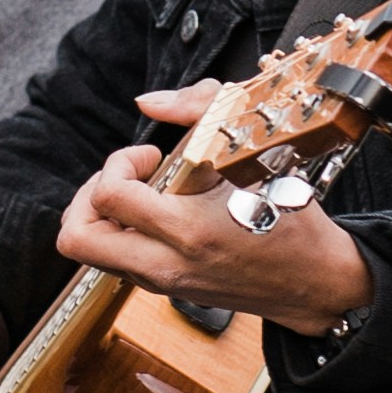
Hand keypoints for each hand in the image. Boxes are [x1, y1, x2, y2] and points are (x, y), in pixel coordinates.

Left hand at [55, 92, 373, 340]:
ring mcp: (161, 283)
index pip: (108, 196)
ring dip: (101, 216)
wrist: (316, 282)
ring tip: (139, 196)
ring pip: (88, 253)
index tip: (150, 156)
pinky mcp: (165, 290)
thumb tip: (149, 102)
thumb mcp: (252, 153)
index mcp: (188, 231)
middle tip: (123, 179)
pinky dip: (120, 232)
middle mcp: (166, 264)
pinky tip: (156, 215)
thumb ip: (201, 109)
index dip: (118, 163)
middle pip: (75, 238)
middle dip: (86, 197)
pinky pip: (115, 262)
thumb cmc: (291, 219)